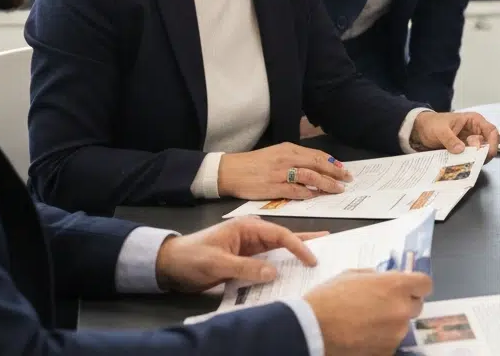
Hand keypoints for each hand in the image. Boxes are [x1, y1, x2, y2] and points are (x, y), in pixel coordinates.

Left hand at [154, 217, 326, 293]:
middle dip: (305, 241)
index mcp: (247, 227)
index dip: (298, 246)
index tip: (311, 259)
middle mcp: (251, 235)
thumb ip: (246, 268)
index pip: (279, 234)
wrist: (170, 265)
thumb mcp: (218, 263)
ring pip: (277, 251)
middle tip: (329, 243)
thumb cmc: (191, 257)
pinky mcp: (245, 261)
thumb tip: (275, 272)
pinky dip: (281, 266)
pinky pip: (267, 263)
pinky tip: (292, 270)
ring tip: (317, 255)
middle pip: (283, 238)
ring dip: (295, 254)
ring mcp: (249, 248)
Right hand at [217, 143, 350, 200]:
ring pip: (311, 177)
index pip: (316, 154)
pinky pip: (296, 191)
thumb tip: (314, 166)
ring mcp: (281, 173)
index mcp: (288, 149)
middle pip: (318, 164)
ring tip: (338, 189)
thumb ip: (294, 158)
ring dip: (327, 184)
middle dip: (335, 172)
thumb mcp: (276, 154)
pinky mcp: (274, 187)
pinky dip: (308, 194)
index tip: (344, 169)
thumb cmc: (253, 163)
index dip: (332, 163)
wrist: (230, 171)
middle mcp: (287, 159)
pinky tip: (316, 196)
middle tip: (348, 179)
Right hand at [306, 270, 431, 355]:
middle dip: (403, 303)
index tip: (407, 287)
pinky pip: (390, 341)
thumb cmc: (329, 297)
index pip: (425, 284)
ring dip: (391, 322)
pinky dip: (381, 339)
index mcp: (396, 285)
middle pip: (416, 305)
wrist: (311, 329)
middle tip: (381, 305)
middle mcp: (402, 309)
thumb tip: (385, 280)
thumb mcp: (352, 275)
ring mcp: (396, 333)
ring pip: (402, 325)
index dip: (416, 285)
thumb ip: (376, 277)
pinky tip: (363, 335)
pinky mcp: (387, 351)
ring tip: (367, 322)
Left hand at [409, 111, 499, 160]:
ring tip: (467, 163)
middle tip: (475, 160)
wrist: (420, 130)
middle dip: (484, 153)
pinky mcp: (464, 151)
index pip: (491, 131)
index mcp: (473, 121)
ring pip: (481, 153)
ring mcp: (470, 142)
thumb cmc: (432, 124)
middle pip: (489, 144)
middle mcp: (475, 131)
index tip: (488, 153)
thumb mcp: (440, 130)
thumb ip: (450, 139)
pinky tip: (463, 166)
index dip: (493, 142)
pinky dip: (469, 162)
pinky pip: (471, 158)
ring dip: (476, 159)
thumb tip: (461, 150)